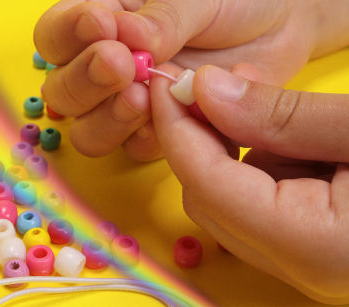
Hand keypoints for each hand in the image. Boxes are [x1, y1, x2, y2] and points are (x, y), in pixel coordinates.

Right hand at [35, 0, 348, 160]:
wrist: (281, 24)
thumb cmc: (232, 0)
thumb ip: (161, 18)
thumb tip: (128, 38)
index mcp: (99, 23)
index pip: (54, 36)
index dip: (68, 35)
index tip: (102, 25)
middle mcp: (103, 68)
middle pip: (61, 93)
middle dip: (86, 81)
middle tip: (123, 63)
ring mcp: (127, 105)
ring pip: (87, 132)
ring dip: (109, 118)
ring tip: (144, 96)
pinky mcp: (158, 134)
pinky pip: (136, 150)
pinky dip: (151, 137)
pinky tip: (179, 116)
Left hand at [151, 62, 348, 303]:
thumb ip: (283, 114)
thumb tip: (205, 92)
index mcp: (315, 245)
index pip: (207, 185)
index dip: (178, 130)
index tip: (166, 82)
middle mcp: (305, 270)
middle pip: (211, 200)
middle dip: (204, 139)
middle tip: (221, 86)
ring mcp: (314, 269)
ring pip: (234, 205)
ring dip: (239, 151)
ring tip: (278, 109)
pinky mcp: (324, 256)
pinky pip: (267, 209)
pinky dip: (269, 167)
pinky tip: (303, 139)